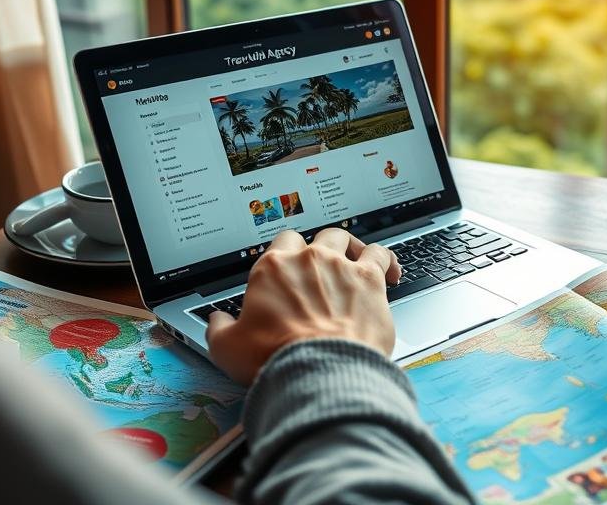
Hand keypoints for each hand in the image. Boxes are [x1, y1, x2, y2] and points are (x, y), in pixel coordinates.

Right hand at [205, 228, 401, 383]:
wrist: (319, 370)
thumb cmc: (276, 359)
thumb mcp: (228, 349)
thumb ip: (219, 329)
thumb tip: (216, 322)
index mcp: (273, 268)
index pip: (282, 244)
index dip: (288, 255)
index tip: (291, 268)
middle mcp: (309, 260)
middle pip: (317, 237)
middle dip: (320, 248)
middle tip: (323, 267)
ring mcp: (342, 267)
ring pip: (348, 240)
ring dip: (352, 246)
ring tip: (356, 259)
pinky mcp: (370, 280)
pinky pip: (381, 255)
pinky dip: (386, 260)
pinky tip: (389, 272)